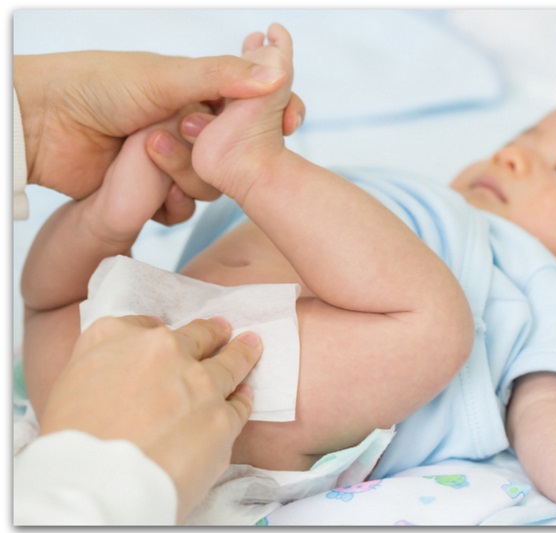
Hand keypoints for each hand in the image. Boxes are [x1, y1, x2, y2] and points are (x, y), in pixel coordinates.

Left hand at [13, 50, 305, 199]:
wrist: (43, 121)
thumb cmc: (100, 85)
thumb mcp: (166, 76)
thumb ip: (223, 78)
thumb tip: (276, 76)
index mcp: (199, 95)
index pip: (252, 109)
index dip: (274, 117)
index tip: (289, 123)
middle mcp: (190, 130)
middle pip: (235, 158)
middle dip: (217, 153)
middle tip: (184, 132)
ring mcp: (171, 163)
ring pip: (211, 188)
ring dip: (186, 176)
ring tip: (148, 149)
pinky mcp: (152, 194)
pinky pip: (182, 211)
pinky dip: (169, 204)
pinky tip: (148, 188)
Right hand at [37, 315, 262, 522]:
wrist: (98, 481)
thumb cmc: (71, 440)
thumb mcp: (69, 384)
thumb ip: (103, 364)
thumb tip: (127, 370)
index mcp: (116, 337)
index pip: (142, 325)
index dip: (155, 334)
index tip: (168, 337)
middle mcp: (163, 350)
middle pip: (196, 335)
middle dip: (212, 332)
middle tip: (223, 329)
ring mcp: (199, 383)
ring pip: (229, 363)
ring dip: (242, 353)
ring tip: (251, 345)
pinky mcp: (222, 418)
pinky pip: (239, 405)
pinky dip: (242, 400)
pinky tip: (246, 395)